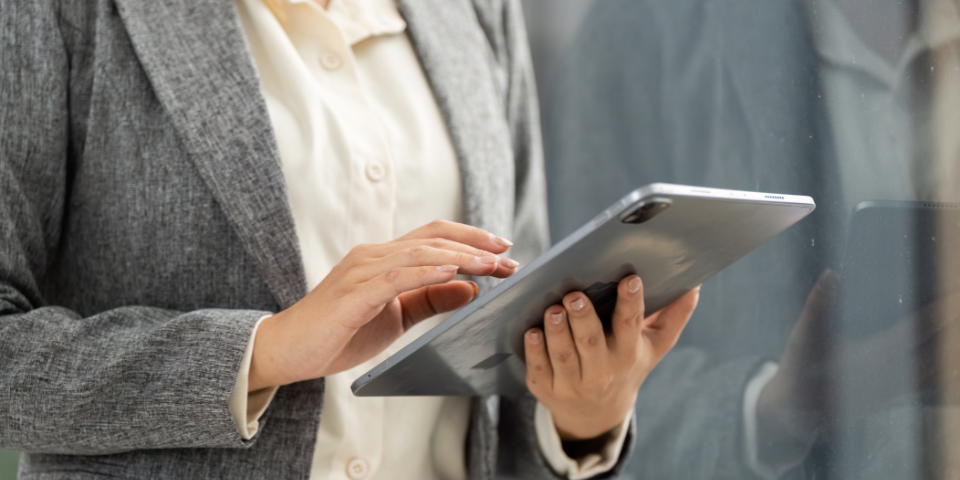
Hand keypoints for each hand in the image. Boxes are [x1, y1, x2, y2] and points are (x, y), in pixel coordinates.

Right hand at [248, 220, 518, 391]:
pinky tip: (452, 273)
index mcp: (385, 259)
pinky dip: (426, 271)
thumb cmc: (340, 333)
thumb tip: (472, 288)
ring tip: (491, 265)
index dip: (471, 238)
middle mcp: (374, 255)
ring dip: (460, 257)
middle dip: (476, 246)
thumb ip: (431, 300)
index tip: (504, 249)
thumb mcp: (397, 317)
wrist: (289, 350)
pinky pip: (396, 276)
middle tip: (509, 257)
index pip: (434, 237)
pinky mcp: (354, 292)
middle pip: (434, 238)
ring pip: (420, 253)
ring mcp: (362, 271)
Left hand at [524, 275, 700, 439]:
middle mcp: (601, 370)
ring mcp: (572, 382)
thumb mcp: (654, 346)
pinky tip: (531, 332)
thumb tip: (696, 284)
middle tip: (575, 296)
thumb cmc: (627, 365)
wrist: (597, 413)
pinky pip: (539, 368)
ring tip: (552, 309)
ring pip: (563, 354)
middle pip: (590, 341)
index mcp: (628, 353)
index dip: (631, 302)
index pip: (630, 325)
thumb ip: (675, 316)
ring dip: (556, 330)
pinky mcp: (546, 388)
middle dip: (582, 317)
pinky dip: (534, 351)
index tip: (630, 279)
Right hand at [758, 270, 959, 446]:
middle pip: (936, 351)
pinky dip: (937, 374)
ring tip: (953, 337)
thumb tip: (829, 274)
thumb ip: (819, 304)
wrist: (795, 413)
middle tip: (957, 311)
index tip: (954, 298)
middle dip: (949, 331)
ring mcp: (893, 389)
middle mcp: (894, 373)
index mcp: (879, 354)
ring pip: (934, 371)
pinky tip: (940, 369)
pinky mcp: (888, 399)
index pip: (921, 329)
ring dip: (947, 355)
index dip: (940, 312)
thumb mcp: (805, 335)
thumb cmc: (800, 371)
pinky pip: (923, 386)